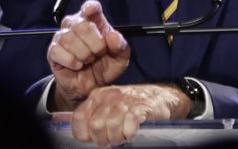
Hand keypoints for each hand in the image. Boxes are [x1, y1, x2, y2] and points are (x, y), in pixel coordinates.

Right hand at [47, 0, 129, 110]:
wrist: (90, 87)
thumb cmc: (104, 67)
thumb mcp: (119, 59)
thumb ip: (120, 47)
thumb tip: (113, 36)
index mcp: (94, 21)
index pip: (90, 7)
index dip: (90, 7)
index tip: (91, 11)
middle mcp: (76, 25)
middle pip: (82, 25)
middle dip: (94, 44)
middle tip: (97, 54)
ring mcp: (62, 37)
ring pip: (69, 38)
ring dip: (82, 54)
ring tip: (87, 61)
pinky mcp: (53, 51)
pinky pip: (58, 51)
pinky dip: (71, 61)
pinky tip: (77, 65)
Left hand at [71, 84, 191, 145]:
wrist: (159, 96)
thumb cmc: (131, 104)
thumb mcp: (108, 106)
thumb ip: (94, 116)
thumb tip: (82, 135)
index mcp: (97, 96)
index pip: (78, 117)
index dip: (83, 134)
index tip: (92, 139)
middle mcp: (108, 97)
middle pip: (95, 126)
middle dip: (103, 139)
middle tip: (112, 140)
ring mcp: (124, 102)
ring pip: (111, 127)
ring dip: (117, 138)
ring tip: (123, 137)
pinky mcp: (140, 108)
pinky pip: (129, 127)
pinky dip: (130, 134)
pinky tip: (132, 133)